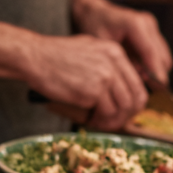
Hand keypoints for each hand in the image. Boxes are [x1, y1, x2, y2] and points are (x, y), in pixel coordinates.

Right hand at [23, 33, 148, 130]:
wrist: (34, 56)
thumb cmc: (54, 56)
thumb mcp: (88, 50)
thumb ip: (106, 64)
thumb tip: (117, 88)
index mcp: (115, 51)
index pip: (137, 83)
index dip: (132, 102)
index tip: (122, 111)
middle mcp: (114, 62)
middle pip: (136, 97)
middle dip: (127, 114)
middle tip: (114, 121)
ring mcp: (106, 76)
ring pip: (124, 107)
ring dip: (114, 120)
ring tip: (100, 122)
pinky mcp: (94, 90)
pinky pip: (107, 112)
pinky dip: (101, 120)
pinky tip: (91, 120)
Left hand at [74, 0, 171, 86]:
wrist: (96, 12)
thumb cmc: (96, 26)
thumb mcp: (103, 44)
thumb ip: (120, 60)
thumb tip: (138, 77)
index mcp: (134, 23)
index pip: (150, 50)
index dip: (155, 69)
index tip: (160, 85)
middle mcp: (146, 22)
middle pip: (161, 54)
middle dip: (156, 71)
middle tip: (143, 84)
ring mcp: (151, 25)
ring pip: (163, 54)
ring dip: (155, 68)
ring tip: (138, 76)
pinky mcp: (153, 30)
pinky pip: (159, 52)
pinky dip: (152, 62)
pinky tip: (138, 68)